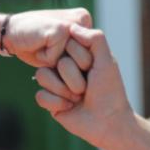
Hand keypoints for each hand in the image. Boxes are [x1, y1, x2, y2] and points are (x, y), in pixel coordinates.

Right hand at [2, 8, 90, 71]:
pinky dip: (43, 60)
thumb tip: (93, 70)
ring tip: (44, 47)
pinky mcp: (60, 30)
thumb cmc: (35, 45)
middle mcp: (82, 20)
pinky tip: (36, 45)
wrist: (8, 33)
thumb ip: (80, 54)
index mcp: (85, 23)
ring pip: (72, 65)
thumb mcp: (62, 51)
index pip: (92, 59)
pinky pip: (55, 61)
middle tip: (50, 49)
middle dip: (65, 66)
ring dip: (54, 63)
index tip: (57, 51)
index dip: (73, 66)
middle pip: (85, 63)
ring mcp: (72, 24)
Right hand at [34, 24, 135, 149]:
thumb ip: (95, 39)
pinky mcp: (49, 101)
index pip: (65, 45)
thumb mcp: (107, 60)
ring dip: (64, 90)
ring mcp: (55, 83)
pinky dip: (57, 103)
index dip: (80, 59)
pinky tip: (69, 108)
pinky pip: (40, 96)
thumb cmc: (110, 90)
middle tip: (87, 88)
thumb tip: (72, 27)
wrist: (108, 122)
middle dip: (74, 78)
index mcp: (77, 55)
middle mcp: (63, 67)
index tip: (94, 69)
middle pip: (54, 62)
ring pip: (43, 76)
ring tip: (77, 98)